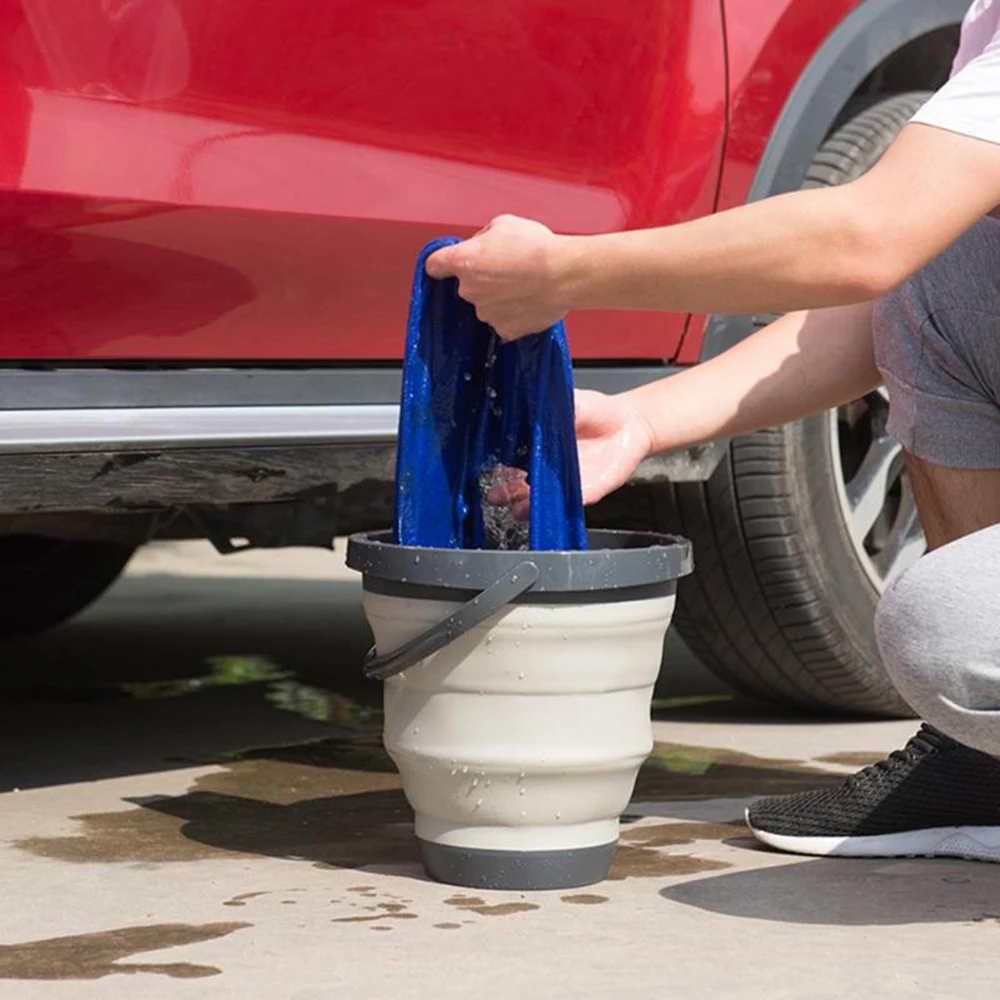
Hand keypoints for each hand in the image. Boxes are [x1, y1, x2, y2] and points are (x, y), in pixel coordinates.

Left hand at [425, 215, 568, 339]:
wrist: (564, 276)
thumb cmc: (537, 248)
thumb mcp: (504, 224)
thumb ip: (483, 236)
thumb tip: (482, 245)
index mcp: (463, 261)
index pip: (434, 265)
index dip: (441, 264)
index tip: (446, 266)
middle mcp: (469, 290)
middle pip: (467, 285)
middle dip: (483, 278)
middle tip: (509, 268)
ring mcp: (486, 313)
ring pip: (487, 305)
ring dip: (500, 297)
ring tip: (525, 285)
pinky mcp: (505, 330)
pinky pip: (504, 322)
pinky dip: (514, 315)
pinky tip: (529, 302)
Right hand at [485, 389, 653, 518]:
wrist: (630, 423)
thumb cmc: (597, 411)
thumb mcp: (571, 401)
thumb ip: (552, 405)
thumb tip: (532, 400)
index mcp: (536, 446)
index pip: (508, 460)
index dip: (497, 465)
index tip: (489, 467)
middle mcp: (545, 469)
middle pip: (517, 487)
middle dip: (505, 493)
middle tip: (496, 494)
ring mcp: (564, 483)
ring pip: (539, 501)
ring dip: (525, 506)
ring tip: (517, 505)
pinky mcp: (587, 492)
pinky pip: (570, 502)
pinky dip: (560, 507)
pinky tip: (549, 505)